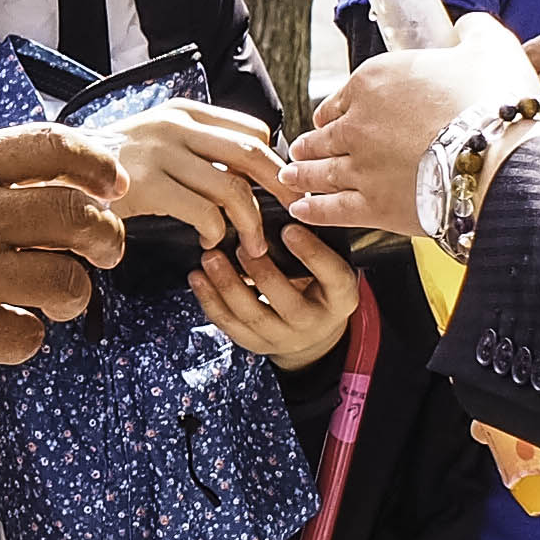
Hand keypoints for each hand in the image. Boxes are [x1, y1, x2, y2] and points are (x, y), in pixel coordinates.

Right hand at [0, 123, 129, 377]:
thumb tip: (36, 179)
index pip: (52, 148)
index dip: (96, 165)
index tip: (114, 184)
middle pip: (78, 216)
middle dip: (107, 237)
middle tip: (106, 250)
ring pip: (66, 283)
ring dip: (71, 294)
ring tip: (53, 299)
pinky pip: (28, 336)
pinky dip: (25, 337)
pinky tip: (1, 332)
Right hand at [98, 101, 290, 255]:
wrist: (53, 174)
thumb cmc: (108, 167)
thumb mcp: (154, 140)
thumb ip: (194, 145)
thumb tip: (242, 169)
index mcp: (183, 111)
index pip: (251, 128)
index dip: (272, 160)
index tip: (278, 188)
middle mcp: (175, 125)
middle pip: (252, 152)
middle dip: (279, 187)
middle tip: (291, 213)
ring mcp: (160, 152)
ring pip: (232, 187)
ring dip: (251, 223)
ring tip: (252, 246)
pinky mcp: (146, 184)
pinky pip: (203, 211)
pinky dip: (216, 232)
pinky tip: (210, 242)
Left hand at [191, 218, 357, 362]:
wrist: (312, 331)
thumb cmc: (318, 284)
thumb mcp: (330, 262)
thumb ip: (314, 237)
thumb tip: (286, 194)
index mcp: (341, 297)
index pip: (332, 275)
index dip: (312, 253)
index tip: (290, 228)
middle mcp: (315, 322)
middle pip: (287, 301)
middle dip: (261, 271)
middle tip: (241, 244)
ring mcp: (284, 337)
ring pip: (253, 315)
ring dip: (227, 285)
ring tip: (210, 258)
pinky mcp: (256, 344)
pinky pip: (230, 325)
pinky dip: (210, 301)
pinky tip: (197, 278)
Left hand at [285, 18, 539, 236]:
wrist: (502, 156)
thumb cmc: (495, 101)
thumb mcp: (490, 47)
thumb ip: (474, 32)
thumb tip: (468, 27)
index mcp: (376, 80)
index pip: (342, 95)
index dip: (336, 108)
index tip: (330, 116)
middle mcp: (359, 122)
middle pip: (324, 135)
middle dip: (312, 143)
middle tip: (303, 149)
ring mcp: (361, 166)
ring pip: (320, 171)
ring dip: (303, 173)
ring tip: (291, 177)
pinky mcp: (373, 206)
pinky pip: (331, 209)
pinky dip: (313, 210)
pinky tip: (302, 210)